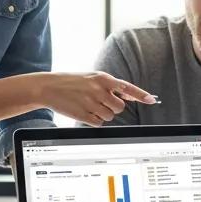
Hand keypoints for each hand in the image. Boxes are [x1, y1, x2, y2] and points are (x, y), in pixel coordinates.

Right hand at [40, 72, 156, 125]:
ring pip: (110, 116)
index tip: (152, 100)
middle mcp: (99, 90)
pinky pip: (99, 123)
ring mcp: (91, 102)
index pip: (127, 87)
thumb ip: (111, 86)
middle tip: (100, 102)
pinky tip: (84, 111)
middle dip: (113, 107)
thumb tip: (130, 94)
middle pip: (120, 107)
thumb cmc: (73, 82)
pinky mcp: (83, 115)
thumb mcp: (93, 78)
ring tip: (89, 105)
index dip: (141, 95)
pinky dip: (94, 120)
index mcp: (103, 78)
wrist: (49, 87)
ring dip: (102, 114)